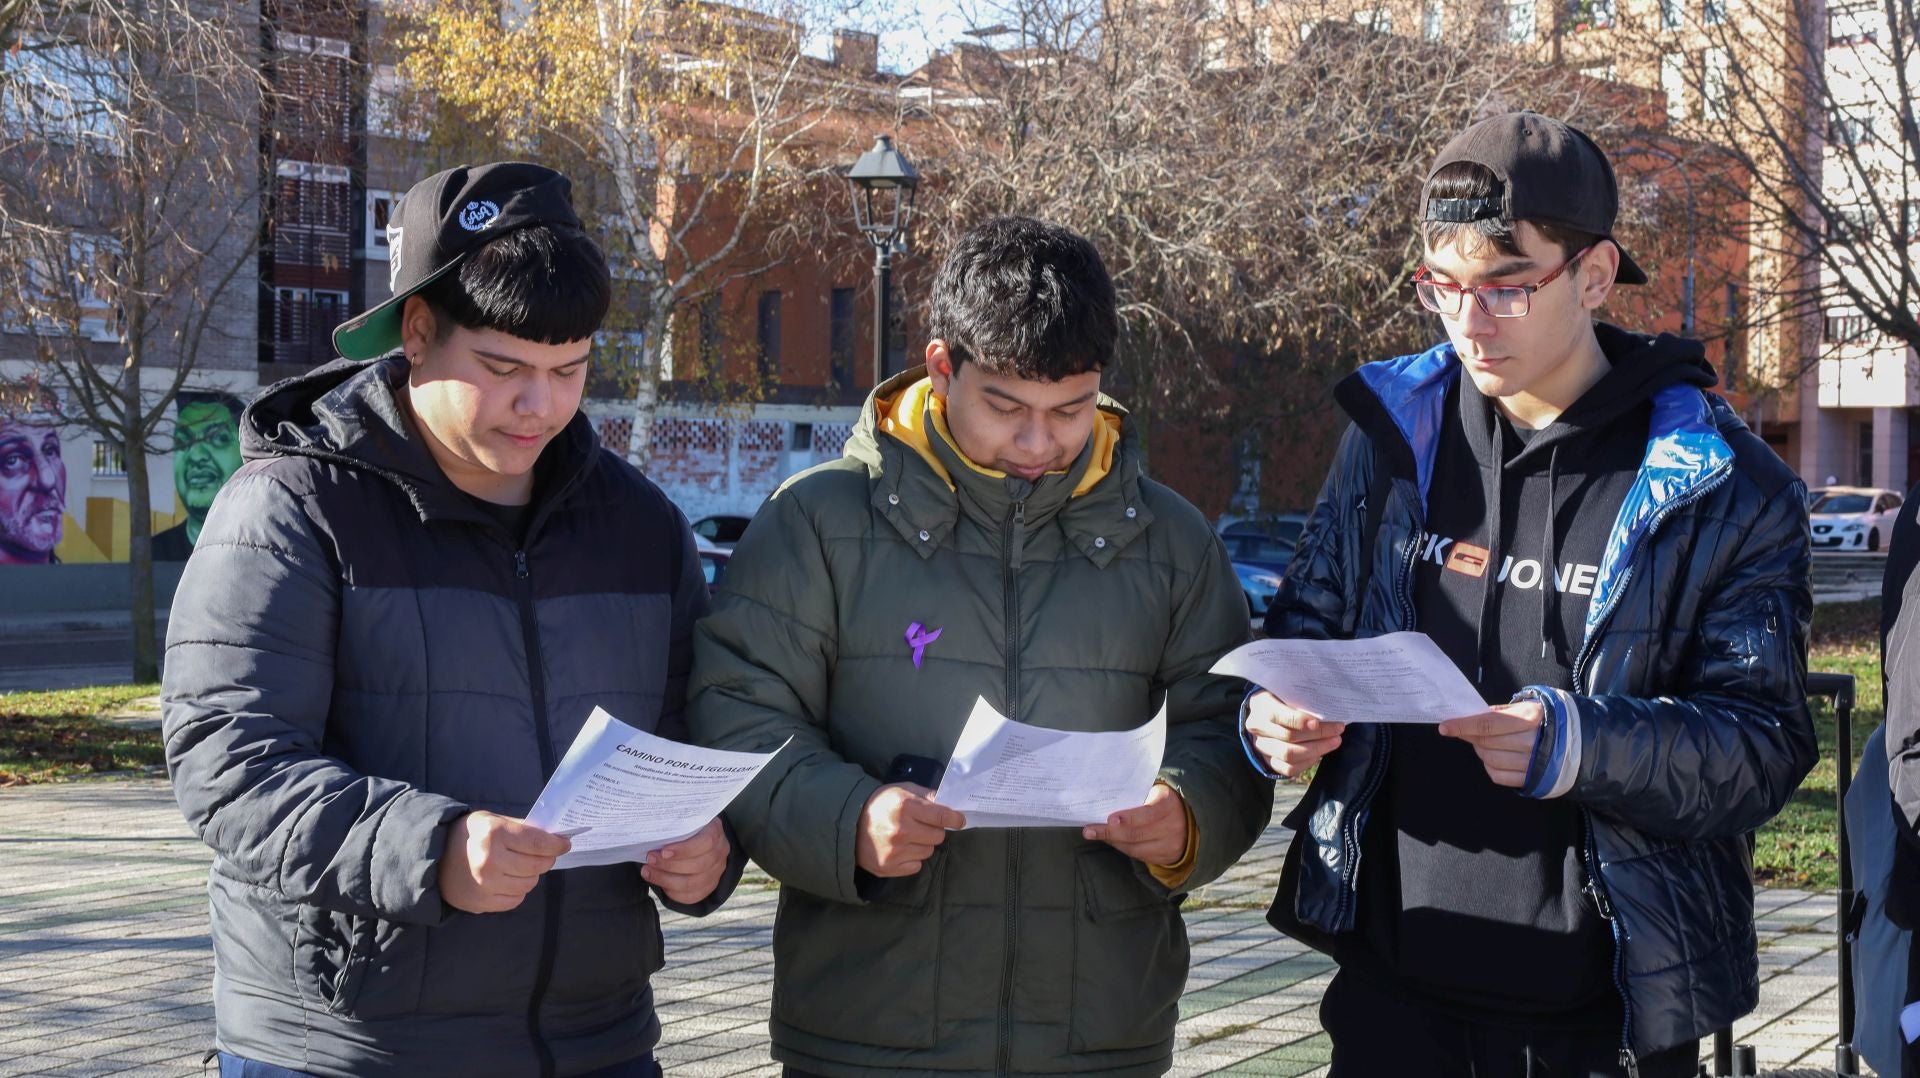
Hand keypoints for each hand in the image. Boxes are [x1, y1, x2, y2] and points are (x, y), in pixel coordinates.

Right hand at [439, 811, 570, 913]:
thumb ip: (523, 829)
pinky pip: (515, 900)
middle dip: (546, 859)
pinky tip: (507, 880)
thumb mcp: (493, 820)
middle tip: (544, 855)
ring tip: (520, 866)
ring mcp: (485, 884)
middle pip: (537, 865)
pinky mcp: (481, 903)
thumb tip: (555, 839)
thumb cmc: (470, 834)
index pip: (538, 843)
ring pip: (529, 884)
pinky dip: (517, 890)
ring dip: (531, 875)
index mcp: (494, 834)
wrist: (434, 857)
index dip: (557, 845)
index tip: (565, 844)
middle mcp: (490, 860)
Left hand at [644, 818, 731, 904]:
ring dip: (666, 880)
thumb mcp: (684, 820)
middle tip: (650, 859)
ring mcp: (717, 871)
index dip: (684, 850)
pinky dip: (673, 892)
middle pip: (698, 866)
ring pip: (693, 884)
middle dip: (669, 865)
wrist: (699, 840)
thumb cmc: (686, 828)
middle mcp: (720, 852)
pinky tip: (659, 884)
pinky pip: (692, 896)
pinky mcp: (710, 886)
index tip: (663, 851)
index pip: (706, 843)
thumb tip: (653, 833)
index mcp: (715, 832)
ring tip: (648, 872)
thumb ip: (674, 827)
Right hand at [856, 783, 964, 877]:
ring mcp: (895, 851)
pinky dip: (912, 859)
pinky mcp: (889, 867)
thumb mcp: (902, 790)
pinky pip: (916, 866)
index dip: (955, 818)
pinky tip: (900, 850)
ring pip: (928, 852)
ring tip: (908, 837)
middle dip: (934, 830)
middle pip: (938, 836)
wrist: (849, 824)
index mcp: (906, 807)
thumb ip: (926, 795)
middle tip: (922, 826)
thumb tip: (949, 803)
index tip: (959, 820)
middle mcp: (902, 830)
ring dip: (922, 845)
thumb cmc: (880, 804)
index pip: (942, 816)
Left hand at [1084, 782, 1188, 866]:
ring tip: (1094, 834)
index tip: (1110, 819)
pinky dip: (1122, 847)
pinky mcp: (1166, 857)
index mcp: (1169, 804)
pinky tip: (1110, 840)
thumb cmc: (1162, 801)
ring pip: (1135, 847)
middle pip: (1137, 833)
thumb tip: (1105, 804)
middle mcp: (1172, 826)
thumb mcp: (1155, 793)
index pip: (1148, 813)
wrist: (1189, 819)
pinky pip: (1139, 855)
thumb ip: (1136, 797)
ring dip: (1112, 841)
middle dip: (1110, 832)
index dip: (1129, 818)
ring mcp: (1170, 844)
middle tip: (1089, 830)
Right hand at [1243, 690, 1344, 778]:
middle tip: (1337, 730)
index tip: (1318, 723)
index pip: (1279, 715)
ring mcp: (1262, 746)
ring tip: (1334, 742)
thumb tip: (1328, 708)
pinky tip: (1319, 753)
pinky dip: (1307, 762)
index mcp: (1262, 705)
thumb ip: (1302, 699)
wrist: (1265, 715)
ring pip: (1289, 755)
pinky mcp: (1269, 761)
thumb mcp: (1287, 692)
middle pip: (1288, 737)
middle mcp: (1258, 727)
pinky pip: (1288, 769)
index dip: (1299, 721)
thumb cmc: (1282, 699)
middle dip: (1317, 735)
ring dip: (1316, 749)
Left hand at [1438, 701, 1545, 787]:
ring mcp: (1534, 763)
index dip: (1464, 725)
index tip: (1445, 726)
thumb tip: (1470, 718)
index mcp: (1532, 717)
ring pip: (1490, 759)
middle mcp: (1534, 741)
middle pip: (1487, 742)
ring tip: (1487, 742)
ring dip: (1481, 750)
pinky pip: (1499, 776)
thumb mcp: (1527, 707)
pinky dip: (1490, 766)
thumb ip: (1500, 713)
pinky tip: (1496, 757)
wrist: (1580, 741)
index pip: (1489, 724)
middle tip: (1467, 731)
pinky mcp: (1533, 779)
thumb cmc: (1547, 719)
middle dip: (1471, 736)